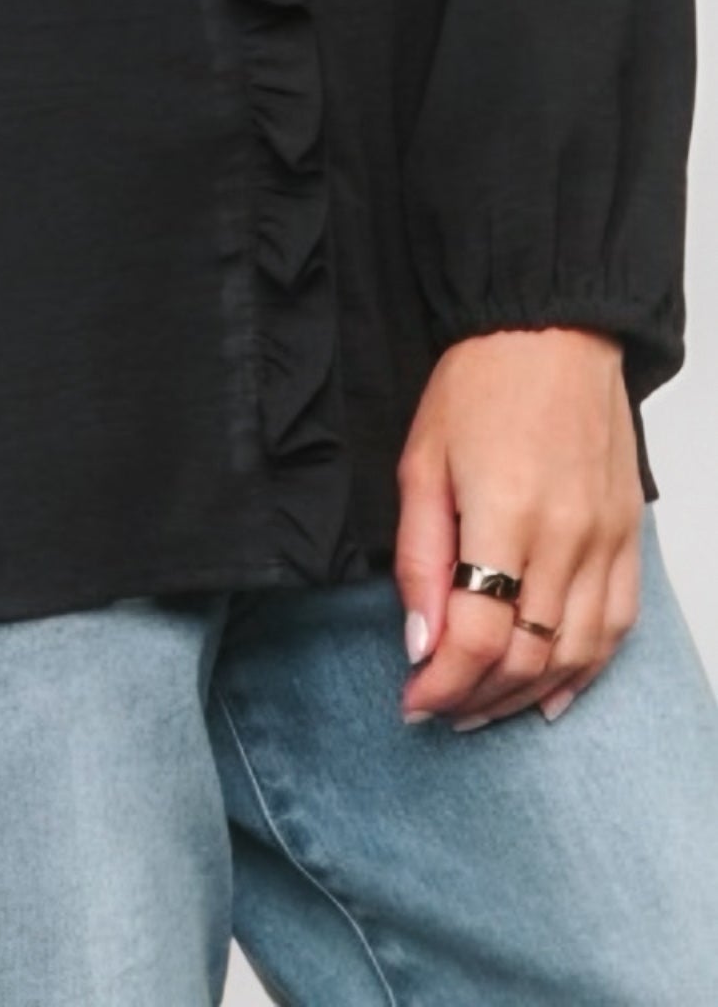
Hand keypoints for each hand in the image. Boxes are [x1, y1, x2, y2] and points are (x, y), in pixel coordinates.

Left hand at [395, 327, 643, 732]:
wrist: (552, 332)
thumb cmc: (479, 385)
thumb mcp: (421, 461)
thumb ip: (419, 557)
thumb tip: (421, 641)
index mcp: (506, 513)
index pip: (478, 635)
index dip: (442, 682)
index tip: (412, 702)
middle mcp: (566, 537)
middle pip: (528, 656)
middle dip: (477, 697)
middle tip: (438, 709)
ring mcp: (605, 541)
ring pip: (575, 654)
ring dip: (526, 695)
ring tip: (482, 708)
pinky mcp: (628, 537)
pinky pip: (617, 626)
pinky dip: (585, 671)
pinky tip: (552, 694)